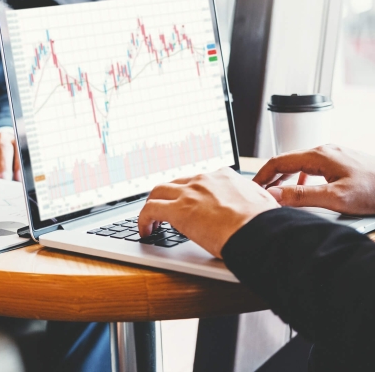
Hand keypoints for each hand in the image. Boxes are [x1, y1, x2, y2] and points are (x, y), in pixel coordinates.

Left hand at [0, 130, 20, 180]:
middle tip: (3, 179)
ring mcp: (13, 140)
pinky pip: (26, 152)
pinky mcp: (22, 145)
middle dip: (4, 164)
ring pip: (17, 148)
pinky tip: (24, 175)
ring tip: (17, 179)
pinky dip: (25, 164)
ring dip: (17, 164)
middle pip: (3, 147)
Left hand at [138, 168, 278, 257]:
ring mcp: (189, 193)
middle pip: (175, 182)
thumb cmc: (265, 224)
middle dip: (167, 195)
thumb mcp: (263, 203)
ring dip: (152, 205)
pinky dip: (144, 219)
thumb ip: (253, 200)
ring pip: (158, 192)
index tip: (188, 201)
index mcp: (224, 177)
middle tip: (163, 208)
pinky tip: (146, 231)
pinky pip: (150, 210)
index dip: (190, 191)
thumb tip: (258, 205)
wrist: (260, 231)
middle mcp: (204, 180)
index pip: (199, 180)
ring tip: (150, 220)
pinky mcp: (177, 210)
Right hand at [253, 145, 374, 215]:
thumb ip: (302, 196)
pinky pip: (313, 167)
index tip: (252, 187)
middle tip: (261, 193)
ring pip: (300, 164)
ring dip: (286, 178)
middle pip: (287, 161)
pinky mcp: (342, 163)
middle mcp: (325, 151)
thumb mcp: (336, 198)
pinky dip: (301, 178)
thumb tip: (275, 194)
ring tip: (278, 193)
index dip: (262, 175)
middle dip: (271, 177)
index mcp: (319, 155)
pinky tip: (305, 189)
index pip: (278, 161)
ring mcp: (334, 155)